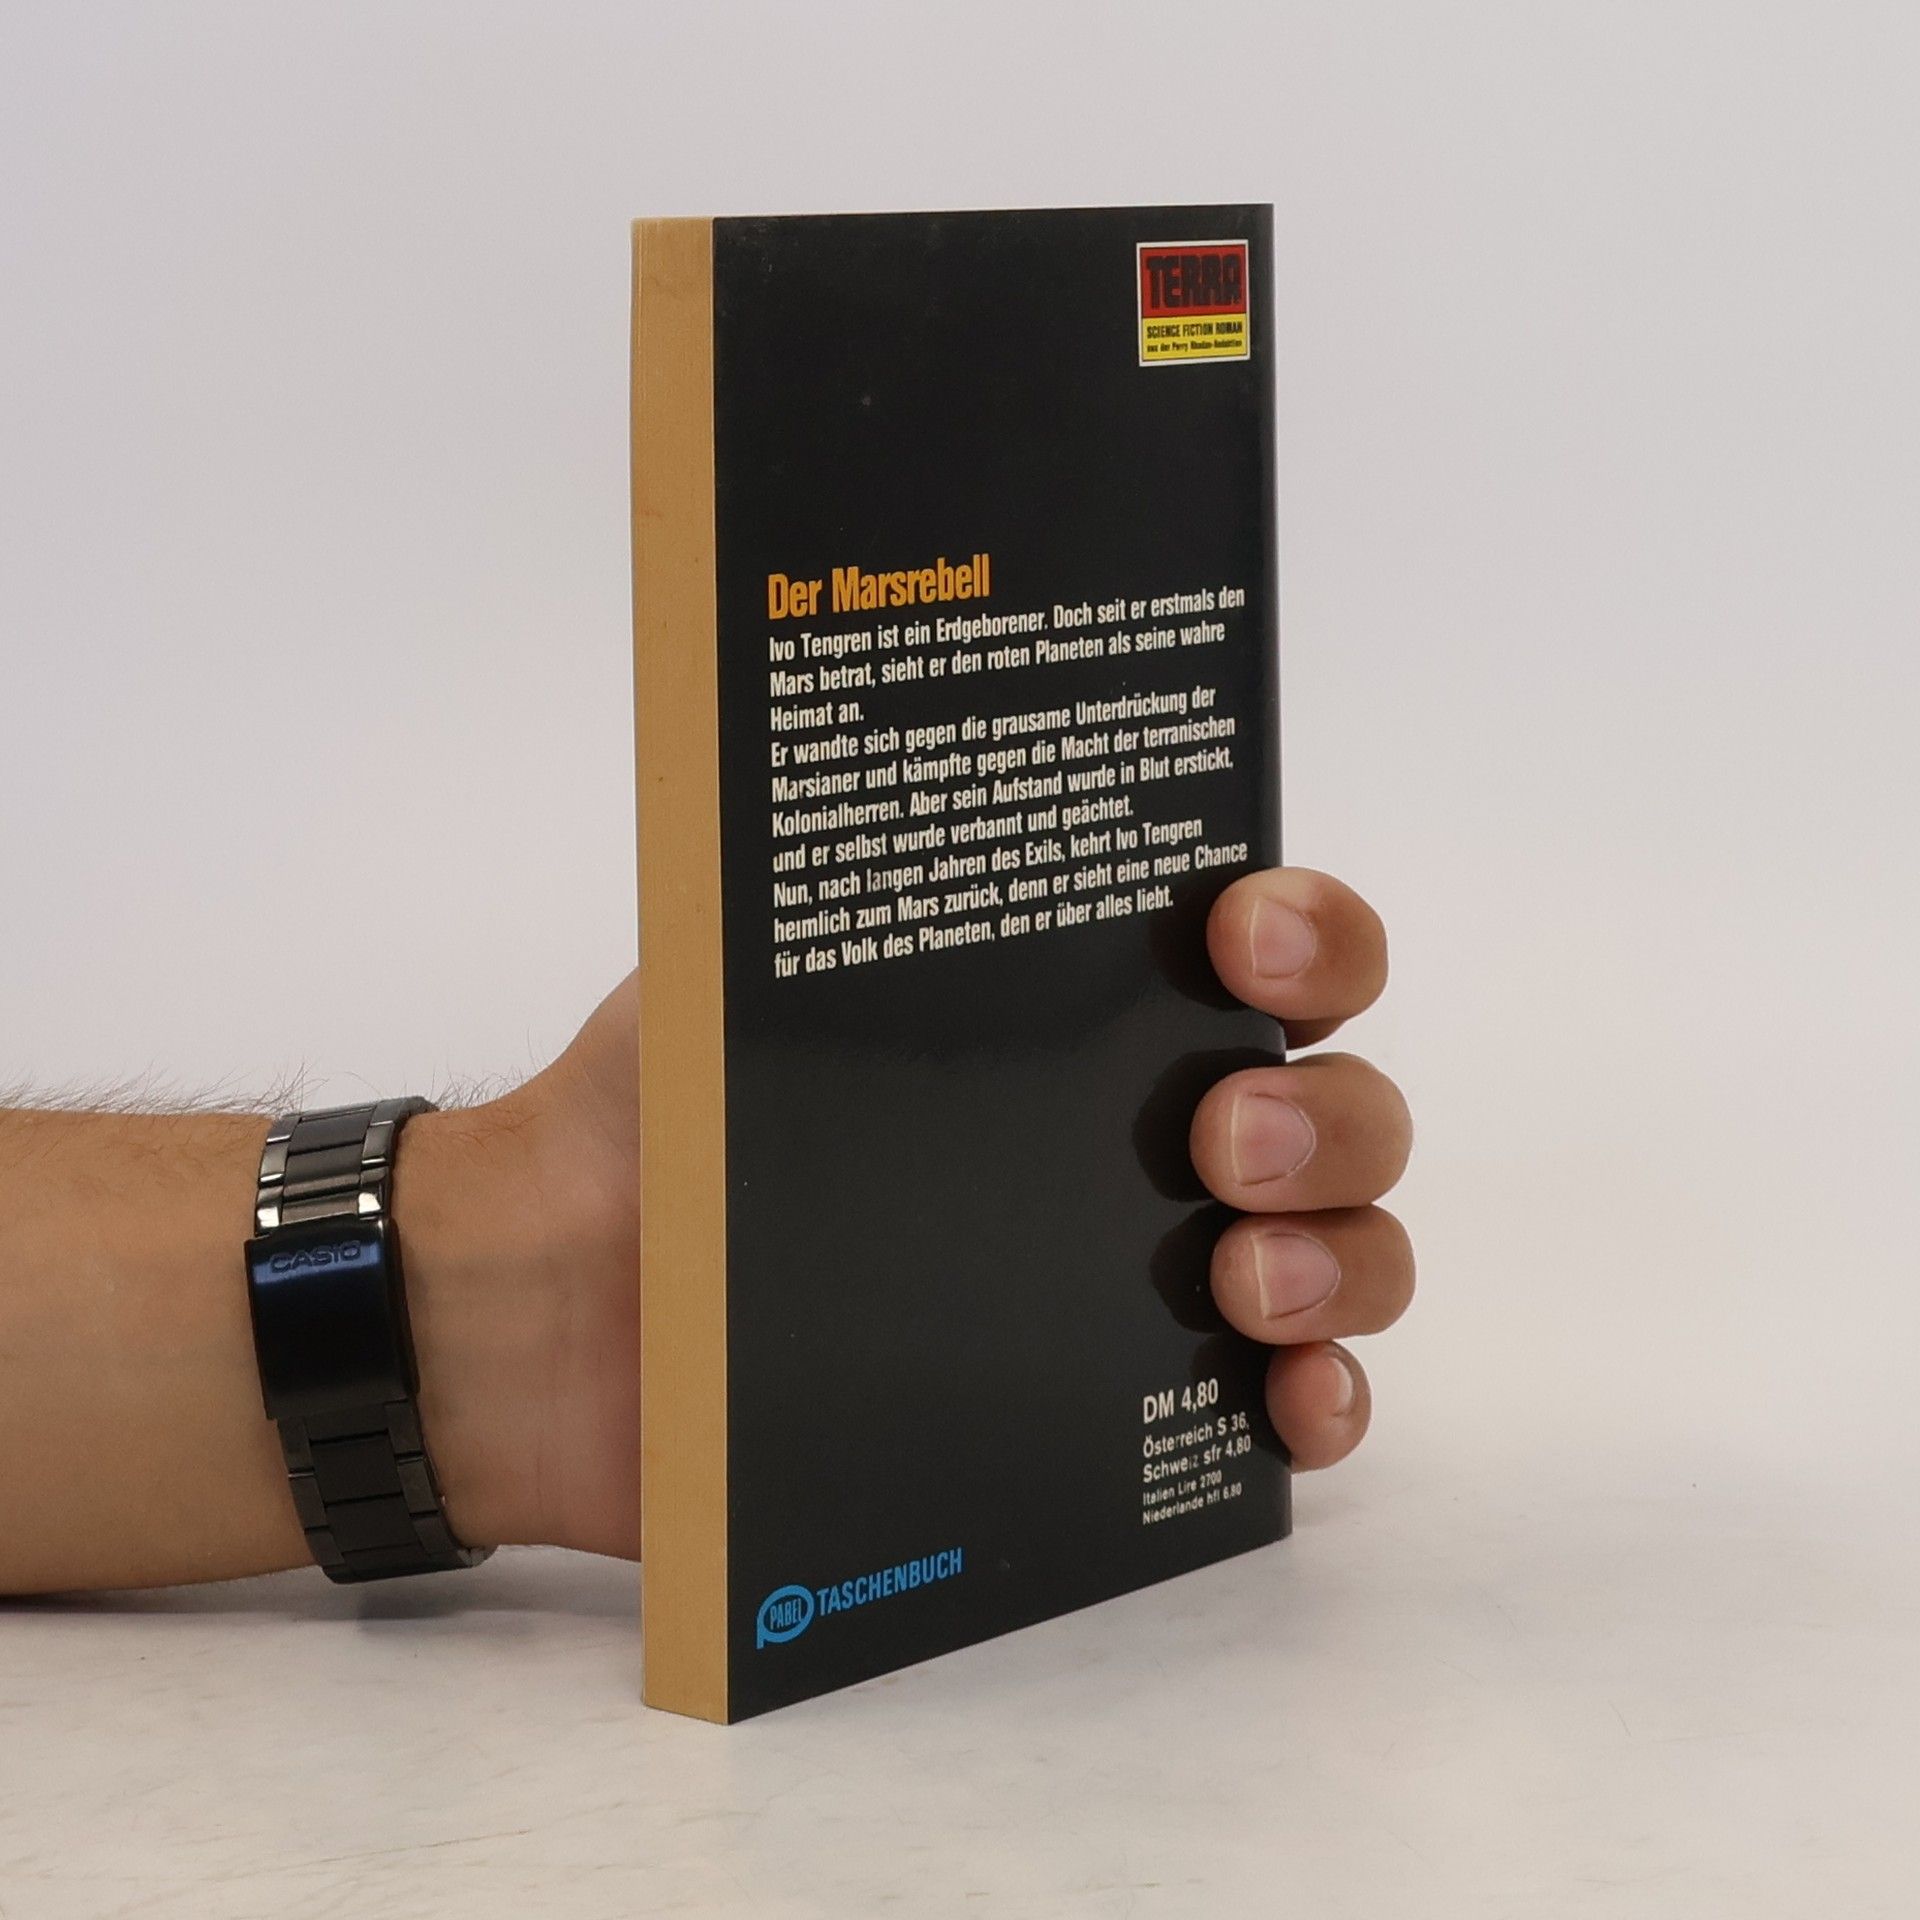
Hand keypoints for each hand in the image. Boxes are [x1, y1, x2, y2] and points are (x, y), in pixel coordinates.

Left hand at [423, 866, 1407, 1558]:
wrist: (552, 1304)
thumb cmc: (659, 1113)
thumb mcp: (749, 964)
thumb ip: (856, 881)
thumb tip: (935, 775)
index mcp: (1082, 1006)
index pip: (1270, 948)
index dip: (1308, 933)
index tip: (1243, 940)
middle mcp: (1139, 1129)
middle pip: (1341, 1108)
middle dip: (1330, 1116)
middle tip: (1225, 1139)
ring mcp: (1140, 1272)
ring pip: (1343, 1252)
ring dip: (1341, 1259)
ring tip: (1235, 1277)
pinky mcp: (1109, 1405)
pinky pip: (1271, 1406)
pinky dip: (1313, 1403)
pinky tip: (1284, 1400)